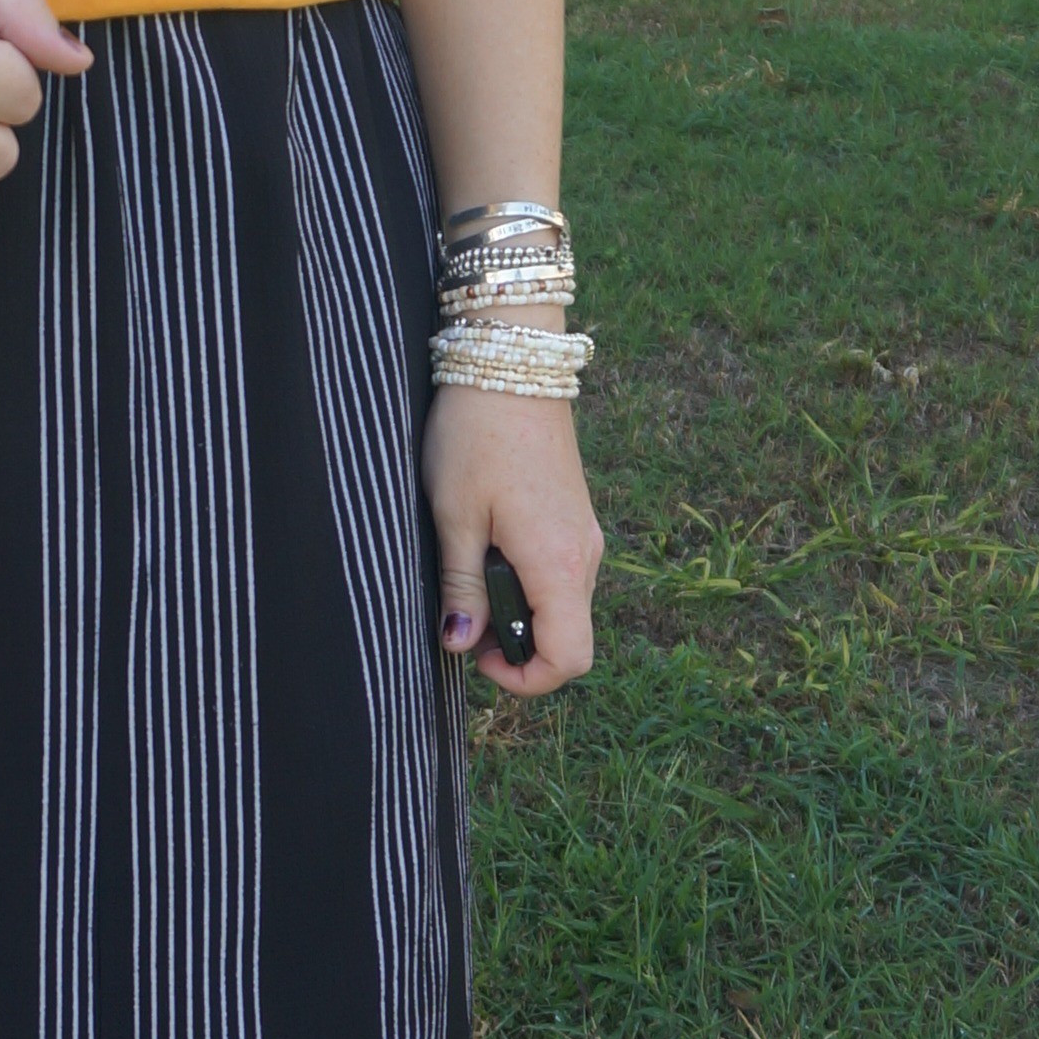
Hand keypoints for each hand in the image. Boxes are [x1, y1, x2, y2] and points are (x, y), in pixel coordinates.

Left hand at [425, 379, 598, 698]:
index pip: (571, 658)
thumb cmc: (475, 432)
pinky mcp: (574, 513)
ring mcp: (584, 532)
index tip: (477, 655)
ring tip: (467, 573)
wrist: (510, 360)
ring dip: (520, 609)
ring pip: (563, 603)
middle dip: (517, 644)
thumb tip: (461, 642)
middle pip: (569, 636)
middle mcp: (584, 554)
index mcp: (558, 563)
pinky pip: (560, 571)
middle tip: (462, 614)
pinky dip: (528, 580)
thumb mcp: (454, 514)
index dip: (525, 678)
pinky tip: (486, 547)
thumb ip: (462, 584)